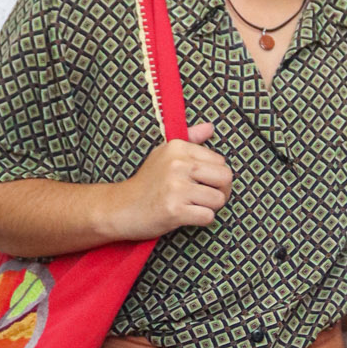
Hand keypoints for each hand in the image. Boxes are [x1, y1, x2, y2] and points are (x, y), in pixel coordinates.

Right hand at [110, 121, 231, 238]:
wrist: (120, 207)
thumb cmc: (147, 183)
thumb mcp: (164, 154)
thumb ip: (190, 139)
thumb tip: (210, 127)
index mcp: (178, 148)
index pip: (220, 161)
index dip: (216, 175)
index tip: (200, 182)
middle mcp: (178, 164)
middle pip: (225, 178)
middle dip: (220, 191)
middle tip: (203, 197)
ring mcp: (176, 188)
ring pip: (219, 199)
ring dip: (210, 207)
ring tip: (192, 206)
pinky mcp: (175, 210)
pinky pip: (208, 217)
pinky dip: (201, 220)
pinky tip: (186, 216)